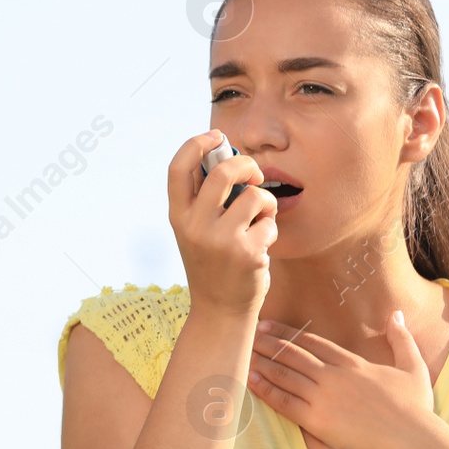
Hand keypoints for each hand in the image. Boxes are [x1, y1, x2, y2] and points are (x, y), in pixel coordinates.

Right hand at [167, 130, 277, 316]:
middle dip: (246, 164)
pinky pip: (269, 221)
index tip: (216, 136)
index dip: (196, 144)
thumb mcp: (195, 231)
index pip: (178, 168)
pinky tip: (262, 244)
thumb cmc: (213, 263)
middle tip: (254, 174)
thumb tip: (224, 154)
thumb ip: (204, 198)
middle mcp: (195, 226)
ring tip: (260, 218)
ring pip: (254, 195)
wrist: (220, 311)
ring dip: (265, 201)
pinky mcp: (247, 252)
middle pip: (222, 172)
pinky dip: (271, 228)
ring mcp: (221, 240)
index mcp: (178, 217)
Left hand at [245, 310, 434, 448]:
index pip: (313, 342)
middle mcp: (333, 375)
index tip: (269, 326)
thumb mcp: (414, 368)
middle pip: (293, 353)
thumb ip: (402, 340)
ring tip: (242, 353)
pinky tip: (250, 380)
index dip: (289, 333)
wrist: (414, 441)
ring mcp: (323, 397)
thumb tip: (396, 314)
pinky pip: (284, 401)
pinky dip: (265, 389)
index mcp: (353, 363)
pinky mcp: (316, 420)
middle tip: (247, 333)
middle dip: (268, 342)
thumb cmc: (417, 409)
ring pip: (284, 374)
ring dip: (262, 362)